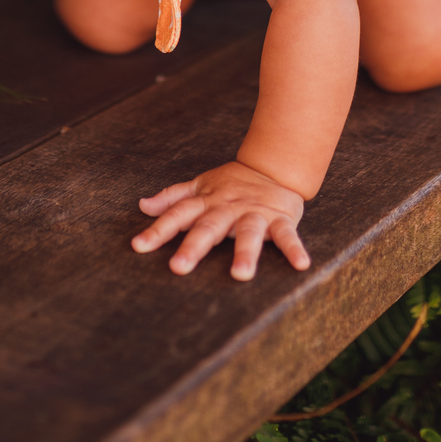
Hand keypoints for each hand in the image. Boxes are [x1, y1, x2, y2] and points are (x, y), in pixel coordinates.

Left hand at [132, 160, 309, 281]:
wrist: (274, 166)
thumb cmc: (232, 183)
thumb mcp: (200, 186)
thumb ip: (172, 198)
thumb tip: (142, 205)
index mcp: (207, 202)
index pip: (178, 214)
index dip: (158, 229)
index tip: (139, 246)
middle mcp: (228, 208)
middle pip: (209, 227)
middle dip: (194, 246)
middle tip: (178, 267)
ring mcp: (255, 213)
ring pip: (249, 233)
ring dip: (245, 252)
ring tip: (241, 275)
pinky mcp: (281, 219)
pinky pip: (288, 236)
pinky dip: (294, 249)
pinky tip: (301, 265)